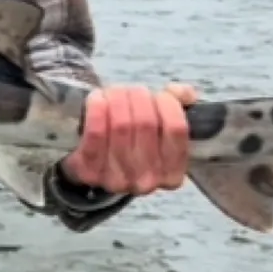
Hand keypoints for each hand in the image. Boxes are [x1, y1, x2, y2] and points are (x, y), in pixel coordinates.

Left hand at [62, 83, 198, 196]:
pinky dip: (97, 109)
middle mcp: (146, 181)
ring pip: (121, 125)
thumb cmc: (132, 142)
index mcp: (172, 174)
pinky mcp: (90, 171)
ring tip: (113, 93)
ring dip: (117, 99)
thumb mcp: (160, 130)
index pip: (176, 129)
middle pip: (146, 123)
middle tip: (130, 90)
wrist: (92, 165)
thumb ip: (177, 106)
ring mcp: (117, 180)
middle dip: (138, 97)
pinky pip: (96, 133)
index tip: (161, 93)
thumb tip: (183, 93)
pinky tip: (97, 99)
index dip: (169, 104)